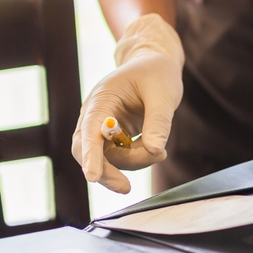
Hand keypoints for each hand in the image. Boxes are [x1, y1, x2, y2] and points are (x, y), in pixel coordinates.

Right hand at [72, 14, 183, 192]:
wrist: (155, 64)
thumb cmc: (157, 74)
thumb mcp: (163, 94)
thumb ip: (159, 123)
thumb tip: (155, 152)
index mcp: (101, 100)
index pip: (90, 131)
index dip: (90, 155)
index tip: (92, 177)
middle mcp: (95, 115)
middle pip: (88, 151)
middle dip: (105, 172)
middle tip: (126, 188)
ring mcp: (101, 128)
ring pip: (108, 158)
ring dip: (133, 162)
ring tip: (160, 153)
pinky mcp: (112, 137)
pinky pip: (120, 157)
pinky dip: (137, 158)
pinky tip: (155, 150)